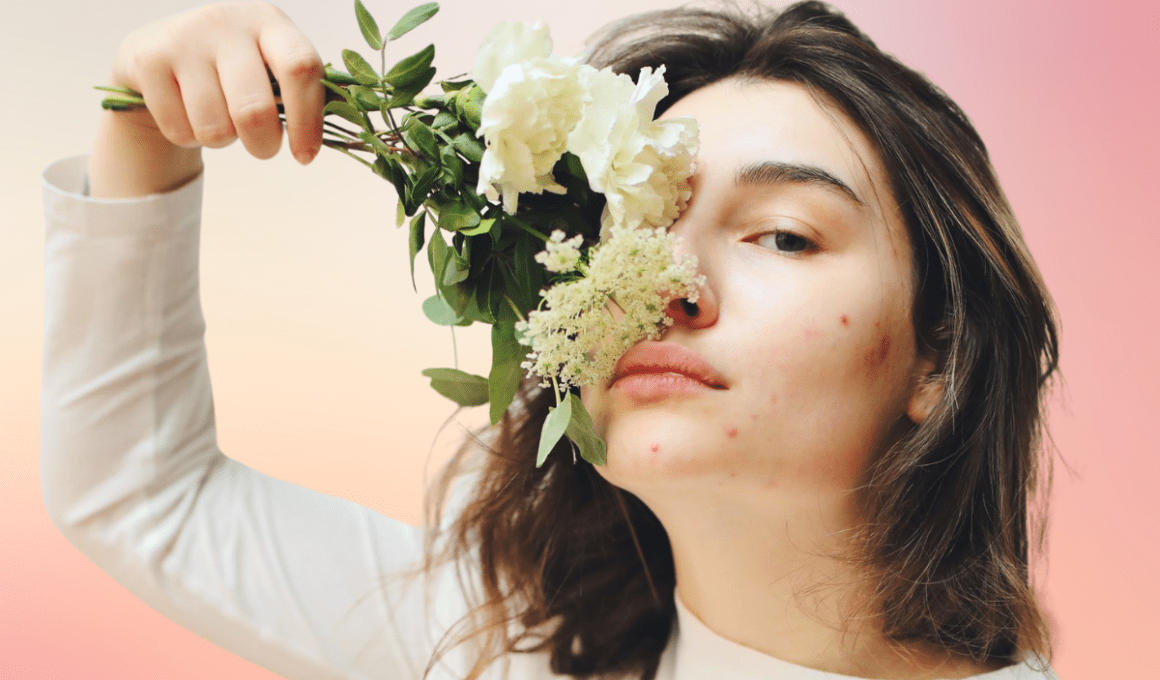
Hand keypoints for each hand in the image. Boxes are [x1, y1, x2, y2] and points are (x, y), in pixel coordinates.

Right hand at [109, 1, 324, 162]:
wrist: (159, 60)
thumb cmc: (234, 73)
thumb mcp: (270, 70)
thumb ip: (301, 92)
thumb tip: (350, 128)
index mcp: (270, 22)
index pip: (301, 68)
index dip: (308, 121)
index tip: (305, 157)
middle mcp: (227, 21)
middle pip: (254, 109)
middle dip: (263, 145)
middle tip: (262, 148)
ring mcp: (184, 36)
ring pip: (215, 127)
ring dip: (223, 141)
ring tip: (219, 121)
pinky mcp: (146, 58)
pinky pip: (180, 128)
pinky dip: (188, 137)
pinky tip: (186, 112)